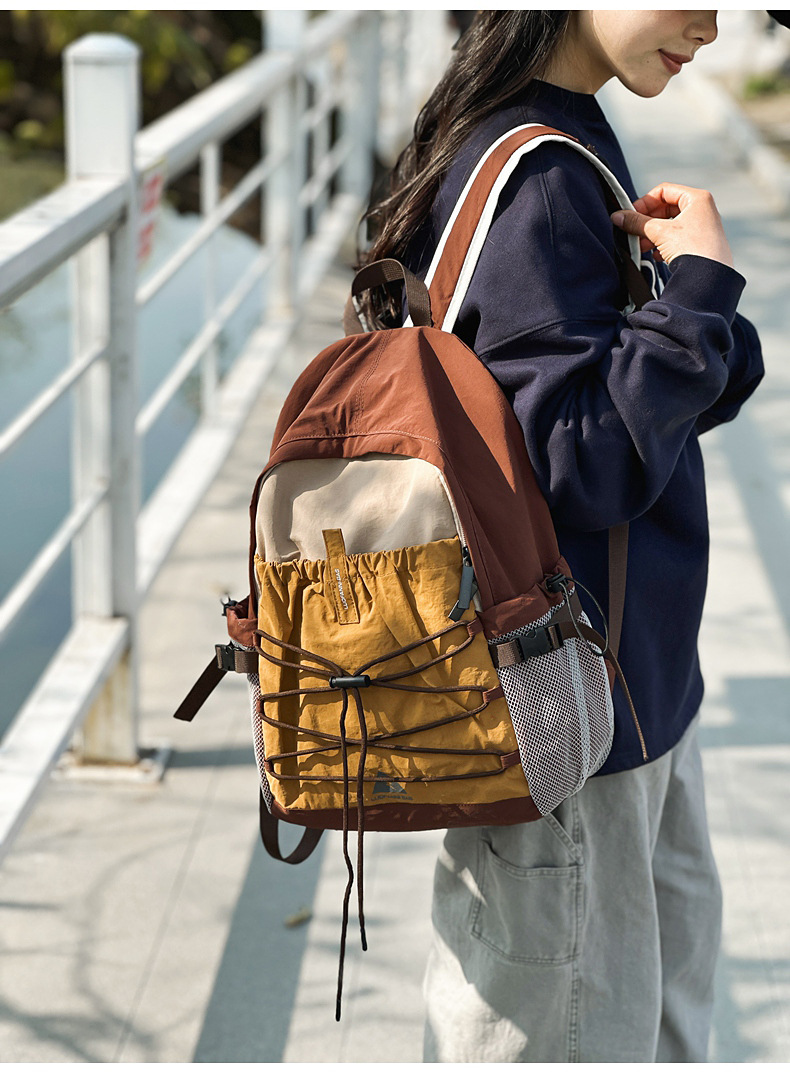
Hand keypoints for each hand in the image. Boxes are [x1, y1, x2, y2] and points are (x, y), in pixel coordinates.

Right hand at [610, 182, 734, 268]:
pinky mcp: (700, 245)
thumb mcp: (659, 232)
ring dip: (652, 234)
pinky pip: (676, 239)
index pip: (664, 191)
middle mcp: (702, 210)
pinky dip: (663, 244)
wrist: (709, 278)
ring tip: (641, 246)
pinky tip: (655, 255)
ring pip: (670, 225)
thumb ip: (636, 222)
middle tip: (633, 231)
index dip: (645, 202)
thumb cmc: (692, 249)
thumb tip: (618, 217)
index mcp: (697, 199)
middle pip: (666, 208)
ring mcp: (702, 228)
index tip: (631, 215)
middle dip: (647, 221)